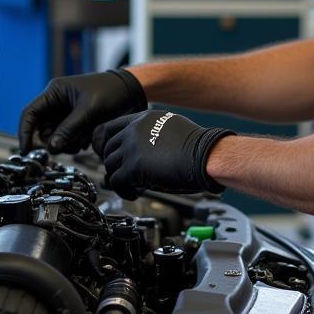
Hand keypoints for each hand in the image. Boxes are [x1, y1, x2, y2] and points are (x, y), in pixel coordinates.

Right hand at [18, 69, 146, 153]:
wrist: (132, 91)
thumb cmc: (111, 93)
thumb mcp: (89, 111)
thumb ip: (69, 129)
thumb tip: (51, 147)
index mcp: (55, 92)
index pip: (30, 113)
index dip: (25, 132)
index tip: (26, 150)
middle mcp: (57, 102)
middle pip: (42, 129)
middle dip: (53, 140)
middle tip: (71, 145)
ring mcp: (66, 113)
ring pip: (55, 136)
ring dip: (66, 143)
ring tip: (82, 141)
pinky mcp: (76, 121)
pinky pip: (67, 137)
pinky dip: (74, 142)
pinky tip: (87, 139)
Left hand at [93, 111, 234, 198]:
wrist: (205, 156)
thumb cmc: (198, 146)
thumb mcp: (172, 127)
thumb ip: (154, 132)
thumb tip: (147, 147)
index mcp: (144, 119)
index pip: (112, 127)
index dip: (110, 143)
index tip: (113, 154)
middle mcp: (134, 131)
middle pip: (108, 148)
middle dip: (114, 162)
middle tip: (122, 173)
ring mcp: (131, 148)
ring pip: (110, 165)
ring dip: (118, 177)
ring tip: (130, 186)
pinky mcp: (133, 167)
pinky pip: (116, 181)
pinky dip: (122, 190)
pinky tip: (133, 194)